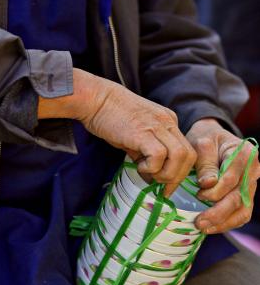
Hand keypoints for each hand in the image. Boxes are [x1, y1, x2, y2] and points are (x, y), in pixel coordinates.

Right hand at [39, 68, 196, 194]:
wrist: (95, 98)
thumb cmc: (110, 116)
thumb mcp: (135, 134)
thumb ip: (145, 153)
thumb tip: (150, 176)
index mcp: (169, 122)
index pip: (187, 152)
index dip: (180, 173)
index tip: (167, 186)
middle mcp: (168, 123)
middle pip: (190, 156)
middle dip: (177, 177)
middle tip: (160, 186)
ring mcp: (157, 126)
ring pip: (180, 156)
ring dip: (167, 174)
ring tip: (150, 175)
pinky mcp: (143, 132)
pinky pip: (159, 155)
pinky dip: (152, 167)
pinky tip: (139, 166)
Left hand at [186, 118, 259, 233]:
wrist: (213, 139)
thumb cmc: (206, 140)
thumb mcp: (202, 145)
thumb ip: (205, 164)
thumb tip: (208, 184)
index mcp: (245, 153)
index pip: (232, 179)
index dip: (215, 191)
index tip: (198, 194)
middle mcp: (253, 170)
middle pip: (239, 197)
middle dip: (218, 212)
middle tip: (198, 222)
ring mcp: (251, 185)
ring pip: (243, 210)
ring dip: (223, 222)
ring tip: (203, 228)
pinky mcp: (245, 195)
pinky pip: (241, 214)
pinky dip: (227, 224)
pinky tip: (211, 228)